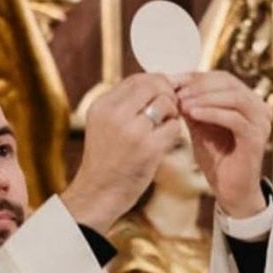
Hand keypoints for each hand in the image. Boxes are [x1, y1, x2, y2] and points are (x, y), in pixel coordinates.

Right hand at [61, 73, 182, 232]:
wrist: (99, 193)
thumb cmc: (106, 160)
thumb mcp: (103, 124)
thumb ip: (124, 104)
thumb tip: (157, 83)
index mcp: (102, 105)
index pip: (137, 79)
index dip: (156, 82)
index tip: (163, 94)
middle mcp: (115, 114)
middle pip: (154, 85)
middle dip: (168, 94)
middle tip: (170, 109)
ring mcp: (132, 131)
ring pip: (166, 103)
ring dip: (172, 113)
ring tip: (164, 126)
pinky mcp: (149, 148)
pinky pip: (174, 126)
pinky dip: (174, 132)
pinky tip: (164, 142)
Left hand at [173, 71, 269, 217]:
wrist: (231, 191)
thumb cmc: (217, 159)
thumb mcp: (200, 128)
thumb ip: (192, 107)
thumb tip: (173, 85)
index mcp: (247, 101)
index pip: (222, 78)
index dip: (196, 77)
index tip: (172, 80)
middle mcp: (259, 107)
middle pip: (228, 83)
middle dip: (199, 85)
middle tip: (176, 91)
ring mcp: (261, 121)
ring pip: (233, 97)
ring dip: (204, 97)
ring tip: (182, 102)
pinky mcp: (256, 138)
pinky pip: (234, 118)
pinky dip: (212, 113)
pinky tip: (192, 114)